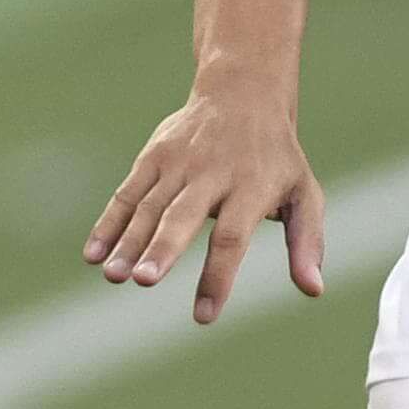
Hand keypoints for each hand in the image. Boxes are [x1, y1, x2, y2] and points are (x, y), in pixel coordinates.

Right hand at [85, 84, 327, 324]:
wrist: (244, 94)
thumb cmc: (278, 158)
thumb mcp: (305, 194)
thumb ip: (307, 242)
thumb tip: (314, 290)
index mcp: (251, 188)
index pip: (232, 238)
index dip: (218, 276)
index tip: (204, 315)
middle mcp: (212, 175)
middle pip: (183, 216)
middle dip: (163, 249)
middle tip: (145, 281)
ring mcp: (179, 164)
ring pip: (150, 206)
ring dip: (129, 242)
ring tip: (114, 276)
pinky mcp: (154, 156)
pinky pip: (127, 192)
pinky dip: (109, 222)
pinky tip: (94, 254)